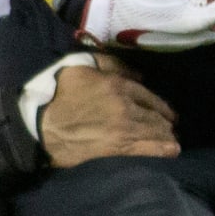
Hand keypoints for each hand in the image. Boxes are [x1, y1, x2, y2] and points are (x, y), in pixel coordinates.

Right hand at [37, 53, 179, 167]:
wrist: (42, 125)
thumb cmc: (59, 93)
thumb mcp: (83, 66)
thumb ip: (111, 64)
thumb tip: (139, 75)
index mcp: (118, 85)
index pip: (150, 96)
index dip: (162, 106)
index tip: (169, 113)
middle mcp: (126, 106)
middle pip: (156, 116)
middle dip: (166, 122)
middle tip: (171, 127)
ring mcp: (124, 129)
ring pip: (155, 132)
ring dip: (166, 136)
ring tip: (172, 140)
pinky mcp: (118, 148)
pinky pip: (147, 149)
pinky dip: (162, 149)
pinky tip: (172, 151)